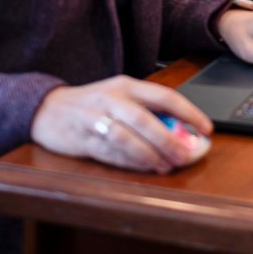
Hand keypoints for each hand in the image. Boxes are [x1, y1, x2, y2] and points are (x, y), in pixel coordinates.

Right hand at [30, 75, 211, 173]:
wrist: (46, 108)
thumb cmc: (92, 104)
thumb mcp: (120, 98)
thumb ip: (147, 111)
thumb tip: (182, 132)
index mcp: (127, 85)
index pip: (164, 96)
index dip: (188, 112)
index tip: (206, 128)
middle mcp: (111, 98)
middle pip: (144, 118)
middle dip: (168, 138)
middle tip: (187, 154)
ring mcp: (94, 117)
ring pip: (126, 137)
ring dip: (148, 154)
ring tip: (166, 166)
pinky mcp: (81, 137)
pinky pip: (109, 152)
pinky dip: (129, 162)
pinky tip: (144, 168)